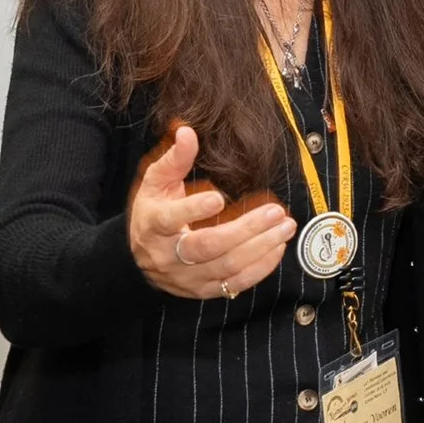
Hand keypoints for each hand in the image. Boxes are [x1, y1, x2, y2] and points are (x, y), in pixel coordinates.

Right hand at [129, 126, 294, 298]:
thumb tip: (187, 132)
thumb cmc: (152, 213)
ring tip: (285, 226)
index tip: (218, 198)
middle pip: (209, 246)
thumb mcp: (155, 183)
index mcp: (153, 224)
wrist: (139, 259)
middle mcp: (169, 255)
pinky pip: (235, 284)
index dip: (194, 210)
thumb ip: (174, 159)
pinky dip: (260, 267)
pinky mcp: (203, 290)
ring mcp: (187, 277)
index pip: (171, 219)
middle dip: (246, 230)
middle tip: (275, 212)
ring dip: (260, 247)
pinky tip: (277, 247)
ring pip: (227, 266)